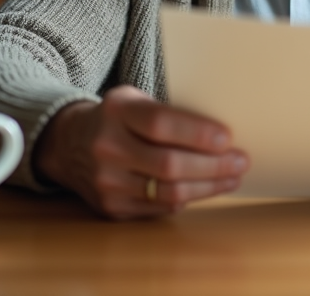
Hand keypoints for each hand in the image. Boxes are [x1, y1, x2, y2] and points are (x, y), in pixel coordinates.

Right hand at [34, 85, 248, 218]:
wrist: (69, 144)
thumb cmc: (117, 118)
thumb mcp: (134, 100)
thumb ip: (168, 113)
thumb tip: (221, 135)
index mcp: (116, 112)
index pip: (160, 124)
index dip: (196, 133)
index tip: (227, 137)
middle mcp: (106, 148)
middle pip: (168, 164)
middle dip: (212, 165)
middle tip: (241, 161)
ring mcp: (106, 182)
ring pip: (168, 192)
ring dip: (208, 187)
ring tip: (232, 177)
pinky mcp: (111, 208)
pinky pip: (160, 208)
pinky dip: (188, 199)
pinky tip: (206, 189)